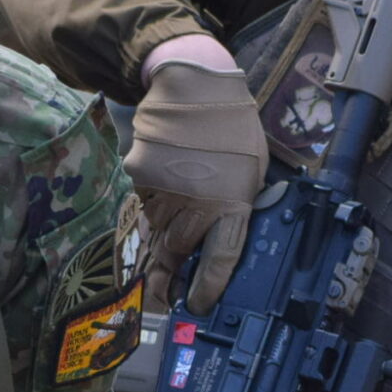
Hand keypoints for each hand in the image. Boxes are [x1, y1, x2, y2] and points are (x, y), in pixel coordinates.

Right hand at [127, 56, 267, 314]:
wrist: (193, 85)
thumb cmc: (233, 129)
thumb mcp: (253, 171)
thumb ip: (238, 205)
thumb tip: (221, 236)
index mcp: (231, 204)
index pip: (219, 259)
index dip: (206, 289)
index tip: (196, 306)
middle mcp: (193, 202)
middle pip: (176, 254)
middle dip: (169, 280)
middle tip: (167, 298)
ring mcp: (162, 190)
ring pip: (155, 233)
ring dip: (158, 248)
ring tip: (160, 260)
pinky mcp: (139, 177)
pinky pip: (142, 206)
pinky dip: (150, 212)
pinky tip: (162, 198)